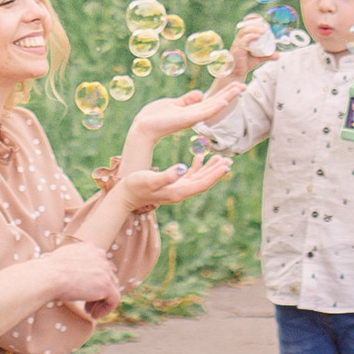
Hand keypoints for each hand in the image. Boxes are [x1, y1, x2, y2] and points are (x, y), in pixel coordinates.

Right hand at [36, 238, 126, 315]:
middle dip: (97, 292)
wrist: (48, 276)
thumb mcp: (63, 260)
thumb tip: (74, 274)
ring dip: (101, 302)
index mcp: (90, 247)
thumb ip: (74, 263)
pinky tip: (93, 315)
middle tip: (86, 305)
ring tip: (89, 311)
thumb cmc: (48, 271)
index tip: (84, 291)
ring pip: (111, 288)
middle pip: (107, 277)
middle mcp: (100, 255)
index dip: (93, 281)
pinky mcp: (106, 284)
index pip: (99, 265)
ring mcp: (105, 269)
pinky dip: (105, 309)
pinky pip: (114, 300)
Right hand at [104, 147, 231, 216]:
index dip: (215, 174)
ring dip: (209, 168)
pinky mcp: (171, 185)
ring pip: (198, 178)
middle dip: (216, 171)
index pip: (202, 183)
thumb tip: (183, 167)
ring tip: (220, 158)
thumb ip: (167, 175)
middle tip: (228, 160)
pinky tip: (199, 158)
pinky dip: (196, 167)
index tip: (226, 166)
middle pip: (203, 181)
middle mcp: (180, 192)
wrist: (125, 195)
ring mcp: (176, 189)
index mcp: (178, 191)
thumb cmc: (136, 185)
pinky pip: (189, 176)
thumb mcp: (151, 179)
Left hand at [145, 60, 247, 138]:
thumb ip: (186, 100)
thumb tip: (199, 93)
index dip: (224, 93)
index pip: (212, 100)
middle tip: (244, 84)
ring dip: (227, 97)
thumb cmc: (154, 117)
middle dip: (230, 94)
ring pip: (214, 107)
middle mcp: (195, 115)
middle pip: (216, 103)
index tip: (236, 84)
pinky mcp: (186, 120)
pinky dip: (214, 107)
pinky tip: (224, 101)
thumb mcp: (172, 104)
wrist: (143, 127)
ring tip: (239, 88)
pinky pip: (204, 113)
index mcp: (192, 111)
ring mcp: (192, 118)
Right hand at [226, 13, 277, 71]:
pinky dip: (251, 36)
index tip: (263, 21)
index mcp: (244, 37)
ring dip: (255, 29)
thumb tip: (278, 55)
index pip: (247, 23)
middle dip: (257, 24)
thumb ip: (268, 56)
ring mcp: (238, 42)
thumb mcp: (259, 58)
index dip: (254, 19)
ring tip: (263, 31)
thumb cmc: (246, 63)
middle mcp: (240, 37)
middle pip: (247, 25)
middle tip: (267, 28)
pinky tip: (257, 36)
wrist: (237, 72)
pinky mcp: (238, 48)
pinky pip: (243, 39)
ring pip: (245, 31)